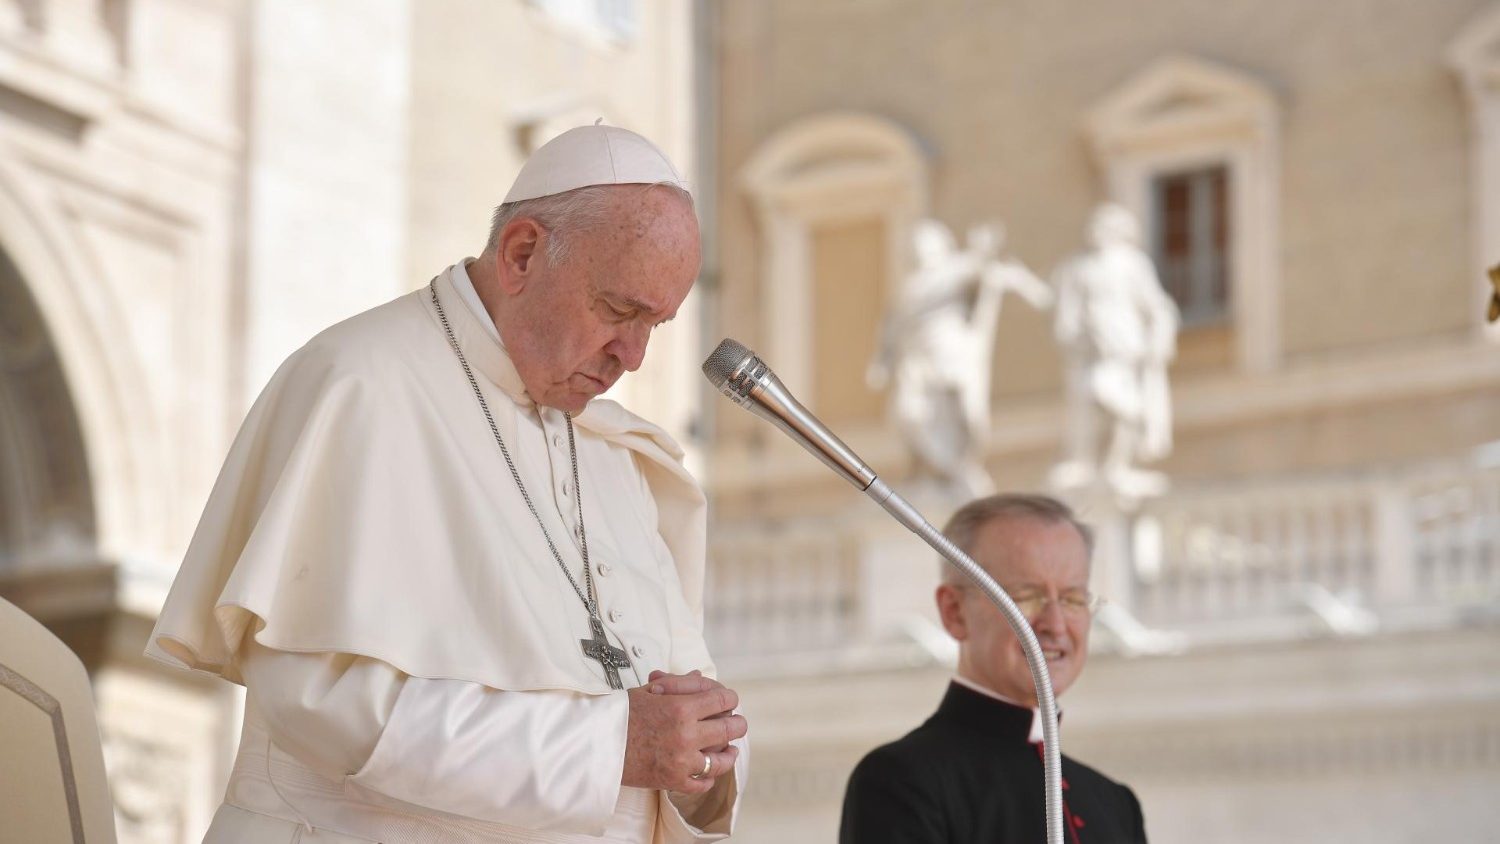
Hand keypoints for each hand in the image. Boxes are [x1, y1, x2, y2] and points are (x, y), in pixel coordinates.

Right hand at [623, 673, 745, 793]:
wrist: (596, 744)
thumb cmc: (620, 714)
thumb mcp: (648, 692)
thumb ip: (679, 685)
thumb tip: (701, 677)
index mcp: (681, 708)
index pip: (724, 699)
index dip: (729, 698)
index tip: (727, 701)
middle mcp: (687, 735)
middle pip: (732, 728)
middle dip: (736, 723)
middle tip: (734, 724)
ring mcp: (682, 761)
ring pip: (723, 760)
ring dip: (727, 753)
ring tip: (728, 750)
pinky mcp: (674, 782)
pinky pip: (704, 783)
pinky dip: (708, 777)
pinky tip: (708, 769)